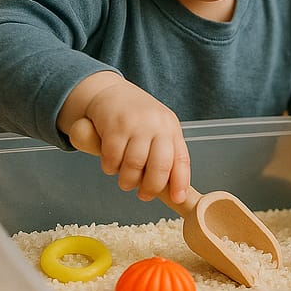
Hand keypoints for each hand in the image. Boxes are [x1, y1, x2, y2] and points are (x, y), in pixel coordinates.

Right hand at [63, 74, 190, 202]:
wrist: (109, 91)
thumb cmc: (136, 117)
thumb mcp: (157, 128)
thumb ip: (164, 152)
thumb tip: (171, 189)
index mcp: (171, 127)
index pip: (181, 158)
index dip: (180, 182)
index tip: (178, 198)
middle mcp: (156, 124)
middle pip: (160, 165)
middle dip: (152, 187)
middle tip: (144, 195)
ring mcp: (135, 124)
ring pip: (134, 165)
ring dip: (127, 181)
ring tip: (125, 181)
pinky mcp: (114, 125)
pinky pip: (112, 158)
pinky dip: (110, 168)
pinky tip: (110, 165)